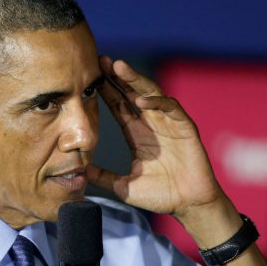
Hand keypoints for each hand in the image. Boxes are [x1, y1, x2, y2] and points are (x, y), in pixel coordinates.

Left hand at [87, 56, 223, 219]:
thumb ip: (102, 177)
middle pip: (131, 93)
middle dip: (117, 77)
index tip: (89, 77)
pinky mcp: (185, 127)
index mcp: (136, 133)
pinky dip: (156, 102)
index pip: (118, 106)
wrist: (188, 205)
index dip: (105, 91)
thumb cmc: (160, 195)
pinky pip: (170, 108)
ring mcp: (168, 123)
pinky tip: (140, 100)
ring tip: (118, 67)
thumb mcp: (123, 186)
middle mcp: (151, 124)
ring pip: (150, 93)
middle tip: (100, 60)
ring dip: (135, 80)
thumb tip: (79, 171)